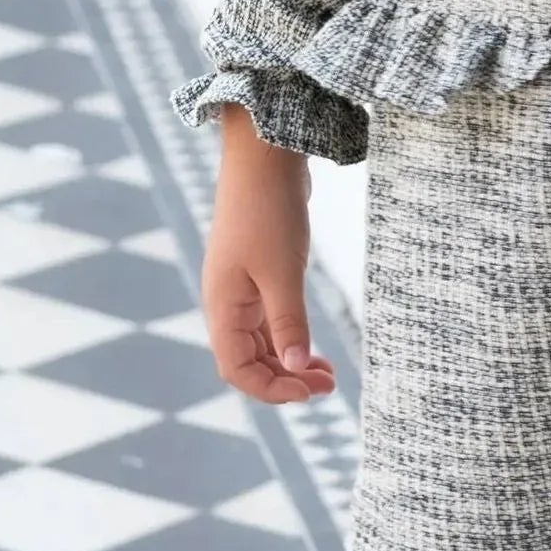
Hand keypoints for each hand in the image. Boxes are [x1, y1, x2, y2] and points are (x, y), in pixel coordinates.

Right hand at [201, 107, 335, 401]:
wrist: (264, 156)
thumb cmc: (269, 211)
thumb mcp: (283, 272)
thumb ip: (288, 323)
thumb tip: (293, 368)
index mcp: (222, 305)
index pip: (236, 369)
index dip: (270, 390)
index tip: (309, 394)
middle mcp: (227, 301)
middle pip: (249, 360)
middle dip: (285, 379)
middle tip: (328, 387)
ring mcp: (242, 287)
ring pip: (262, 341)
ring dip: (290, 361)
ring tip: (327, 373)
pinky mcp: (260, 272)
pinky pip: (270, 320)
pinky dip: (291, 337)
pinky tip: (313, 346)